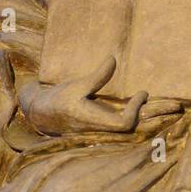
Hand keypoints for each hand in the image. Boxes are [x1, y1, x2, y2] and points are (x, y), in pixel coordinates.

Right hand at [18, 56, 146, 135]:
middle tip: (149, 96)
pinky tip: (134, 104)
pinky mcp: (98, 129)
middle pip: (129, 129)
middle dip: (142, 114)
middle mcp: (99, 130)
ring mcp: (99, 131)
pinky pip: (118, 125)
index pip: (124, 123)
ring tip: (146, 99)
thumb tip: (113, 60)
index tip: (141, 92)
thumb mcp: (76, 86)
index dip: (135, 110)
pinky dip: (129, 115)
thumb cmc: (58, 99)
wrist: (41, 113)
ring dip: (136, 115)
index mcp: (93, 121)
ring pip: (125, 129)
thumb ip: (97, 76)